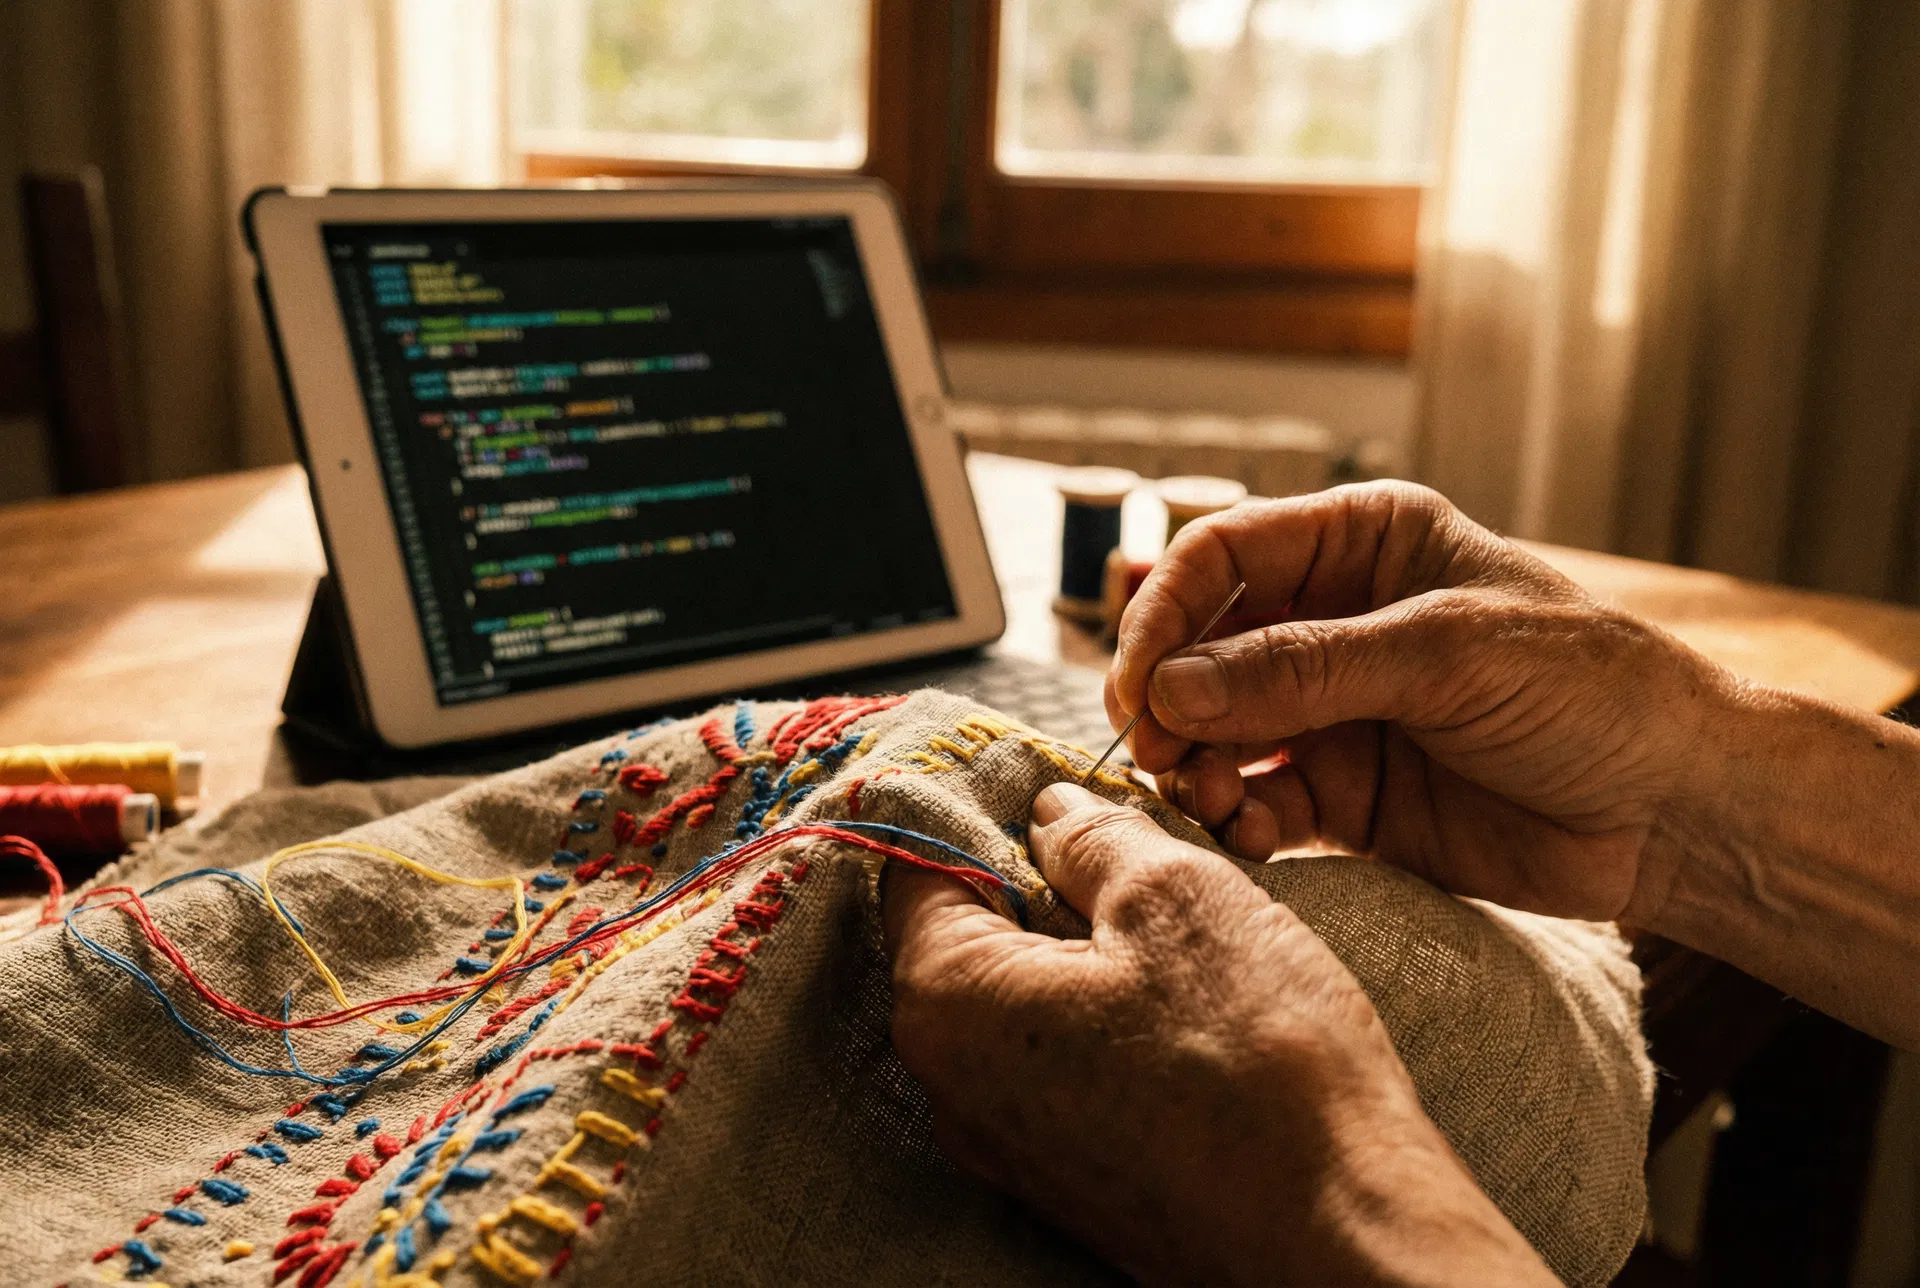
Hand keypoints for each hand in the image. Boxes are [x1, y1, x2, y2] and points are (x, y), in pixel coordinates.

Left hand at [882, 782, 1553, 1286]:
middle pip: (967, 933)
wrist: (1338, 1235)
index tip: (1035, 778)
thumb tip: (1054, 812)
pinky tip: (1183, 995)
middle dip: (1039, 876)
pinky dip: (1102, 1011)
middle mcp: (951, 1086)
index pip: (915, 866)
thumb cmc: (1256, 1063)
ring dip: (1080, 945)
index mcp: (948, 1003)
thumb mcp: (1176, 897)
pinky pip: (1057, 1061)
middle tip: (1123, 838)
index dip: (975, 806)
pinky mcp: (1070, 1177)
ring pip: (1019, 998)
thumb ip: (1094, 838)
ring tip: (1169, 915)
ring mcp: (1008, 1142)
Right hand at [1105, 481, 1736, 923]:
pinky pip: (1257, 801)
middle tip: (1156, 754)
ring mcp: (1335, 712)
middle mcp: (1335, 621)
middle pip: (1202, 647)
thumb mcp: (1446, 655)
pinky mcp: (1344, 797)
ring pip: (1216, 730)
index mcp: (1363, 545)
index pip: (1223, 555)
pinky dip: (1236, 819)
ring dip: (1193, 766)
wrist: (1676, 811)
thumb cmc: (1592, 692)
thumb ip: (1304, 669)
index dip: (1165, 611)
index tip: (1140, 681)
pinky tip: (1248, 835)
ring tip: (1204, 800)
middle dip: (1168, 701)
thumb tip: (1170, 689)